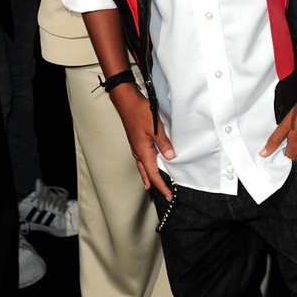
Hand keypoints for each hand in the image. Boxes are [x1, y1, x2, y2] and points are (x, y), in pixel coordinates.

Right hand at [111, 83, 175, 198]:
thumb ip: (163, 143)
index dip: (162, 186)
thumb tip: (170, 156)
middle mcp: (137, 151)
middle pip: (147, 174)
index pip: (153, 174)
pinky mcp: (136, 141)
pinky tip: (150, 164)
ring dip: (150, 177)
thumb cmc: (139, 111)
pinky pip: (142, 159)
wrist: (126, 101)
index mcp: (142, 151)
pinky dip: (147, 167)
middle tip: (164, 194)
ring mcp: (136, 146)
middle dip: (156, 185)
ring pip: (143, 167)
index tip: (169, 195)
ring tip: (154, 185)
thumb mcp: (155, 127)